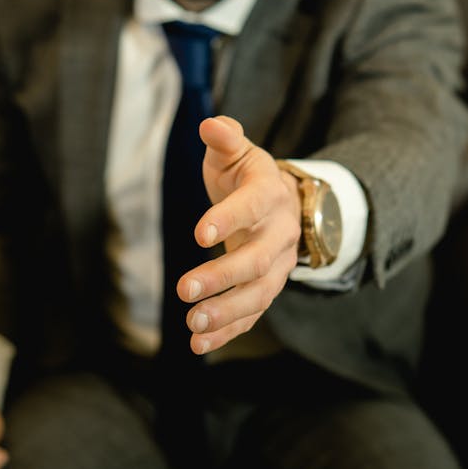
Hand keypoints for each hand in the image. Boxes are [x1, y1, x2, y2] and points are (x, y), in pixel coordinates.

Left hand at [177, 115, 301, 354]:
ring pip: (259, 294)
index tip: (198, 232)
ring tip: (192, 325)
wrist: (283, 204)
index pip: (253, 205)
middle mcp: (279, 233)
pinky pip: (253, 313)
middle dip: (222, 276)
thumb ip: (224, 137)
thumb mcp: (237, 151)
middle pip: (257, 260)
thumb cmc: (248, 175)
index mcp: (269, 193)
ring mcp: (277, 264)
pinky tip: (198, 343)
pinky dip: (228, 331)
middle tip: (184, 289)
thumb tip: (208, 125)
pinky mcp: (267, 287)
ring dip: (227, 312)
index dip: (228, 218)